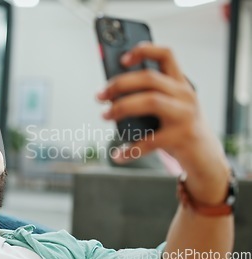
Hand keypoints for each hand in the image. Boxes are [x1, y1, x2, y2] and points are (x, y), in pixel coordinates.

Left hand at [97, 43, 228, 204]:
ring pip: (150, 101)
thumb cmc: (177, 129)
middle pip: (150, 78)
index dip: (144, 50)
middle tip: (100, 96)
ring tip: (105, 116)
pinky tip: (117, 155)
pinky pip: (150, 141)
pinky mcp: (182, 137)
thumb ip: (147, 97)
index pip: (166, 54)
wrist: (206, 158)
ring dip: (122, 107)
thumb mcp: (167, 108)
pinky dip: (130, 150)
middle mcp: (185, 95)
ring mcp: (186, 115)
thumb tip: (110, 93)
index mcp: (180, 84)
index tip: (122, 59)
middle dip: (120, 84)